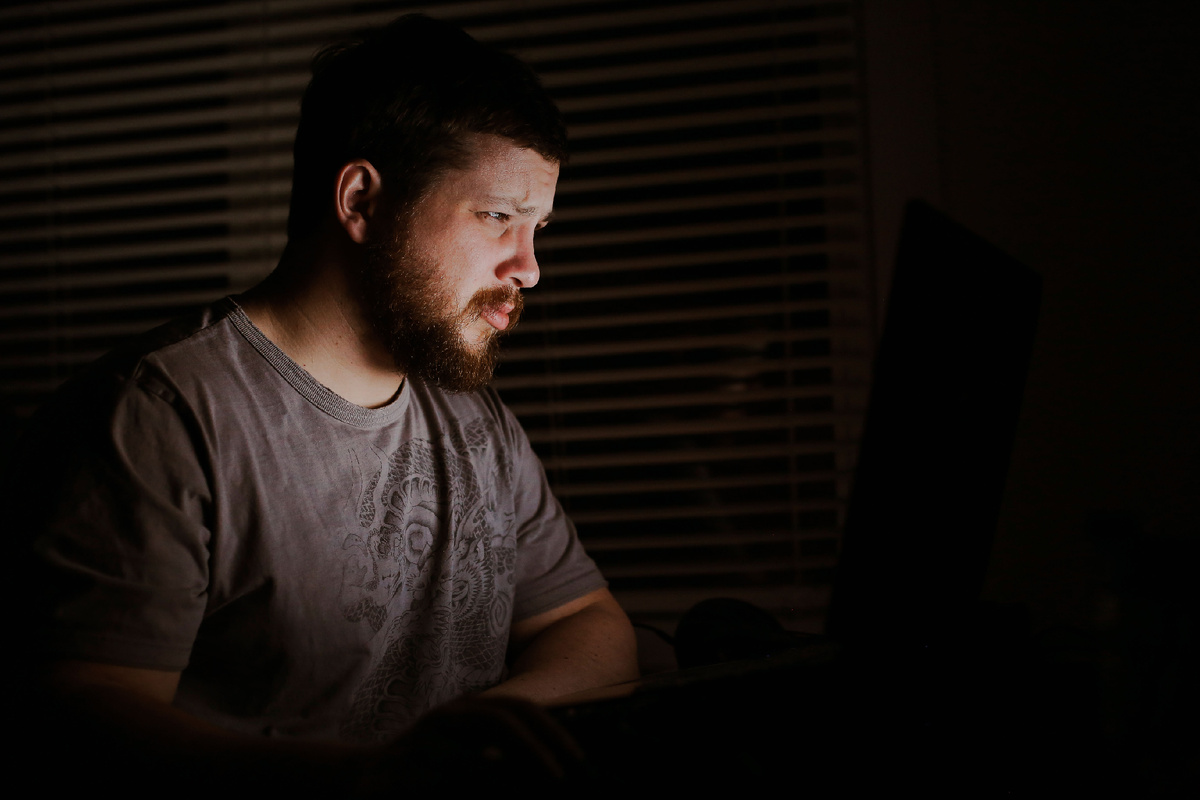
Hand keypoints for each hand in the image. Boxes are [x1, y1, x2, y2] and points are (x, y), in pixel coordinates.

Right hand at [358, 696, 592, 795]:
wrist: (364, 781)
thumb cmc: (425, 771)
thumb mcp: (468, 758)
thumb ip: (502, 760)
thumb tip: (551, 770)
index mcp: (470, 709)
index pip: (521, 708)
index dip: (553, 730)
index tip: (579, 758)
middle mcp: (452, 714)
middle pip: (507, 715)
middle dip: (543, 741)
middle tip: (568, 771)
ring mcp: (431, 734)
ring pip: (487, 731)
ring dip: (523, 754)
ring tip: (550, 777)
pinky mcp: (411, 762)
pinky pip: (455, 768)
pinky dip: (482, 775)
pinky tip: (497, 785)